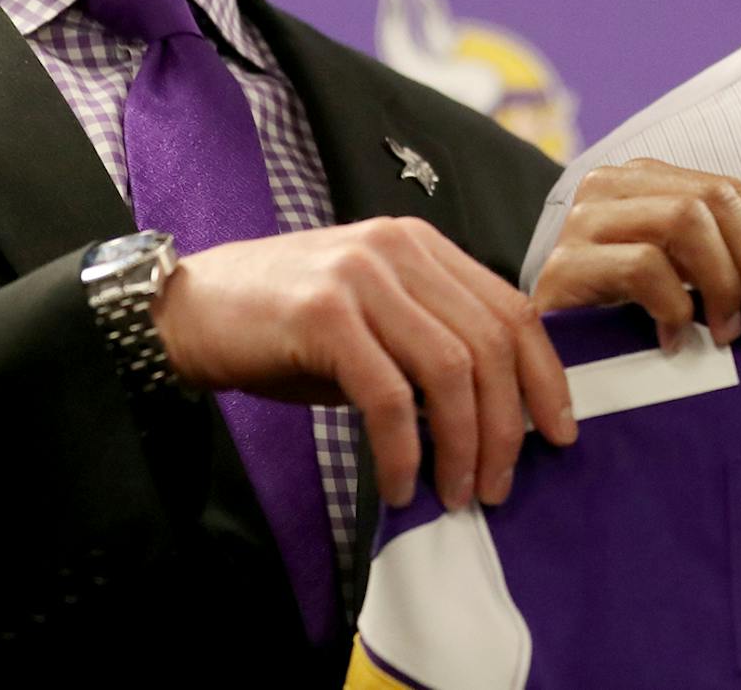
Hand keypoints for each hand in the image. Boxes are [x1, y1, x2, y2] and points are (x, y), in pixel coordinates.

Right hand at [150, 217, 575, 510]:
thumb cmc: (281, 328)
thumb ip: (430, 347)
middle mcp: (400, 249)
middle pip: (491, 343)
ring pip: (450, 369)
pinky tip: (400, 487)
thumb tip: (494, 418)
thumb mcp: (372, 323)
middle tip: (500, 484)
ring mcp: (361, 276)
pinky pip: (388, 396)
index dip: (544, 376)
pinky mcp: (323, 315)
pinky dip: (403, 451)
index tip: (558, 433)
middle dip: (506, 425)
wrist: (182, 311)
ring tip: (459, 493)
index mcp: (422, 245)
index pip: (512, 309)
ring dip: (462, 444)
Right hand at [529, 158, 740, 348]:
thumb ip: (718, 256)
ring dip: (722, 281)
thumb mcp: (673, 275)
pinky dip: (675, 306)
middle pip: (708, 200)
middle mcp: (609, 188)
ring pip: (683, 221)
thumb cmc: (611, 316)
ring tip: (728, 332)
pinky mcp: (561, 266)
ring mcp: (582, 222)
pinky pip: (644, 267)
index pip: (724, 188)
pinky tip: (675, 339)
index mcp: (641, 180)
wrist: (527, 351)